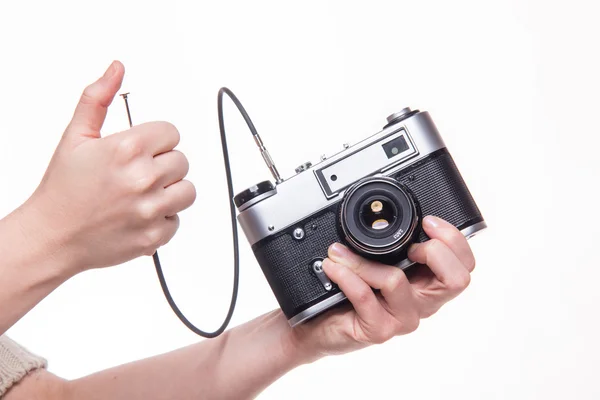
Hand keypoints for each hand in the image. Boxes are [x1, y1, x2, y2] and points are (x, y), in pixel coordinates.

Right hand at [21, 61, 195, 272]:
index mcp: (128, 148)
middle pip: (181, 161)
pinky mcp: (155, 235)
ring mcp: (151, 209)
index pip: (172, 133)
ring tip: (142, 195)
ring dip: (169, 192)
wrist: (53, 236)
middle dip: (162, 165)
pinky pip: (177, 220)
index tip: (142, 150)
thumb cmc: (63, 189)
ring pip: (187, 191)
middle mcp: (143, 178)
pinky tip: (138, 215)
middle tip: (136, 174)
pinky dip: (162, 219)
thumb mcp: (76, 136)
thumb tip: (116, 70)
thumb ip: (98, 99)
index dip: (156, 140)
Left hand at [292, 216, 474, 358]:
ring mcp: (403, 318)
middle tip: (408, 244)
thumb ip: (393, 244)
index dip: (454, 240)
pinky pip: (365, 296)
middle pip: (457, 280)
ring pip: (396, 281)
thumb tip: (392, 210)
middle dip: (434, 251)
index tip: (428, 222)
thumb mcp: (378, 262)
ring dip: (362, 261)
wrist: (325, 325)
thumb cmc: (352, 292)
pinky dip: (346, 275)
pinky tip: (333, 267)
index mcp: (429, 283)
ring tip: (339, 253)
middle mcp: (423, 302)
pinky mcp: (379, 330)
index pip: (464, 265)